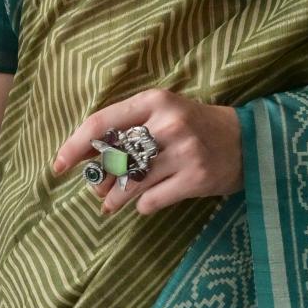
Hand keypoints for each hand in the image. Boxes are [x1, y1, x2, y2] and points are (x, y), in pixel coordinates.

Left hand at [48, 85, 242, 221]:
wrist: (249, 141)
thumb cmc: (196, 126)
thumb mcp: (164, 113)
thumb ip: (129, 127)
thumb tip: (88, 159)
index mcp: (155, 101)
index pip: (101, 124)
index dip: (74, 147)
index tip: (58, 166)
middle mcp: (168, 124)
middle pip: (114, 158)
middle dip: (99, 179)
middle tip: (98, 190)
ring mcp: (184, 152)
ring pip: (130, 183)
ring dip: (115, 199)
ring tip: (110, 204)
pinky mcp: (196, 179)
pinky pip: (152, 200)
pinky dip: (142, 206)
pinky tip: (145, 203)